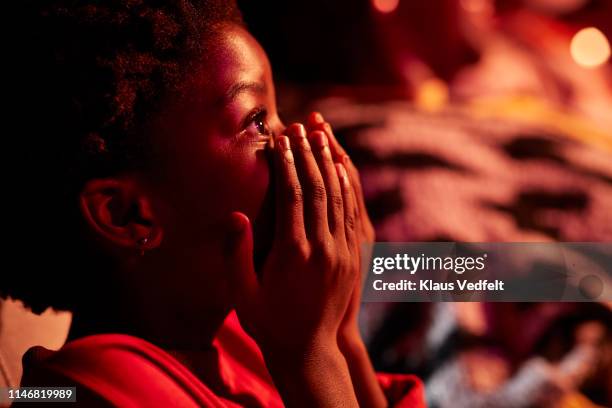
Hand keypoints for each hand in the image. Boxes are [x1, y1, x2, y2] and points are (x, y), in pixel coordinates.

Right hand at [226, 123, 358, 406]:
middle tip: (300, 126)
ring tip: (322, 135)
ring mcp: (343, 253)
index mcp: (292, 254)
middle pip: (318, 189)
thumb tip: (235, 214)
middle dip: (308, 153)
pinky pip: (353, 213)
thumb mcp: (242, 294)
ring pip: (340, 197)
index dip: (286, 162)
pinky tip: (342, 168)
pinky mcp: (355, 257)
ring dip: (330, 163)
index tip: (281, 137)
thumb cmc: (268, 322)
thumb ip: (236, 254)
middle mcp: (322, 249)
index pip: (292, 195)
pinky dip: (348, 187)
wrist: (309, 350)